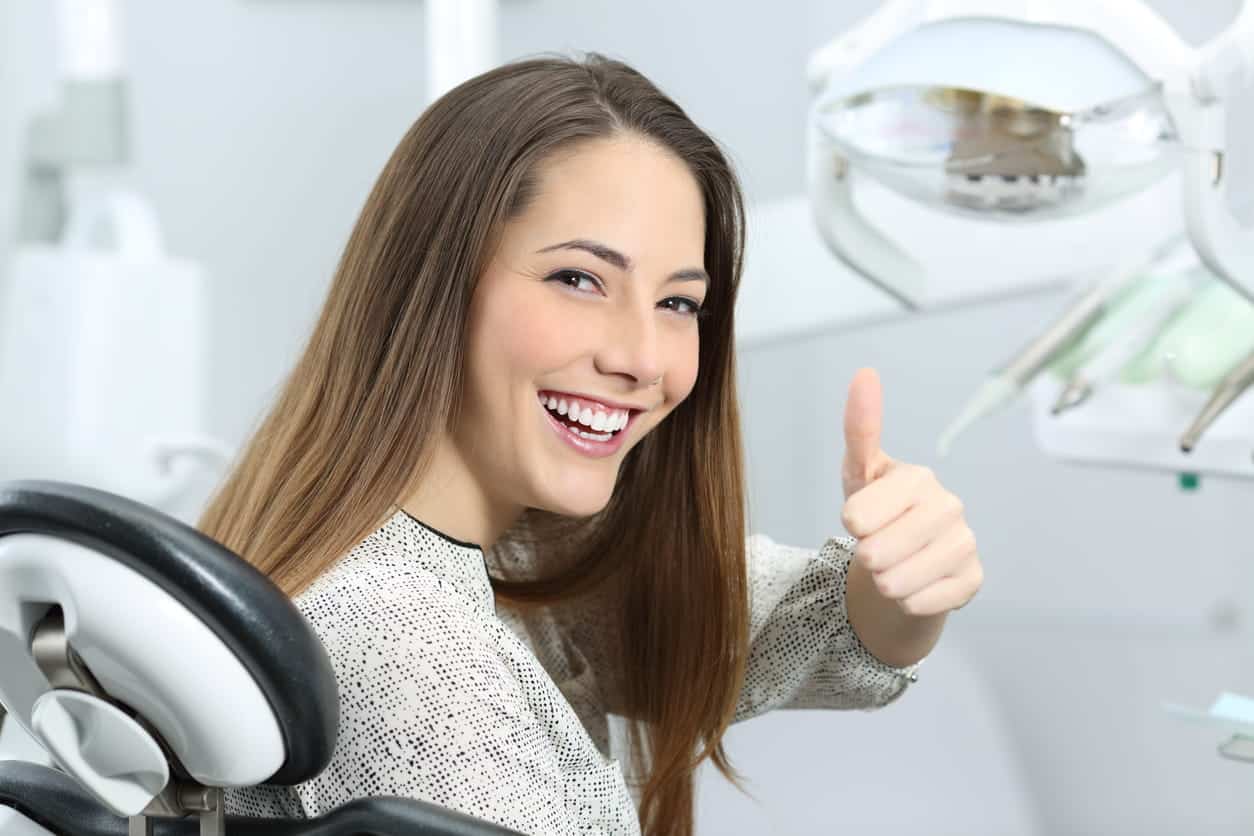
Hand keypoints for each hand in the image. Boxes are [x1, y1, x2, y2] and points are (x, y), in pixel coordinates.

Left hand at [841, 368, 982, 617]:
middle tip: (878, 546)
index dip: (852, 525)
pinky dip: (907, 601)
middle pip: (875, 554)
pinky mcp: (973, 579)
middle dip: (867, 558)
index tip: (861, 519)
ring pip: (896, 583)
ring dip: (884, 582)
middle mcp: (949, 506)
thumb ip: (860, 428)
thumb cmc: (878, 511)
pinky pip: (919, 604)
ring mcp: (965, 543)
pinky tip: (916, 583)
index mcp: (917, 478)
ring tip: (894, 564)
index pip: (856, 517)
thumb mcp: (859, 473)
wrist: (904, 560)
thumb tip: (865, 373)